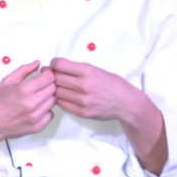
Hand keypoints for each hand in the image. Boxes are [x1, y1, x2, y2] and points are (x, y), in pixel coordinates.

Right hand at [0, 61, 55, 176]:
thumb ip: (24, 70)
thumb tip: (38, 63)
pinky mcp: (37, 126)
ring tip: (37, 97)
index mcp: (24, 90)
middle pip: (53, 88)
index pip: (49, 78)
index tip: (44, 74)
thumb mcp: (7, 81)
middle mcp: (32, 103)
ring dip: (48, 97)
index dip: (48, 73)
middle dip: (48, 84)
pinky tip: (36, 108)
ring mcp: (36, 116)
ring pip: (53, 101)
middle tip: (40, 85)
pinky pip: (50, 114)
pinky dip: (46, 110)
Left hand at [50, 57, 167, 175]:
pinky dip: (61, 100)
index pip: (60, 65)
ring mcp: (83, 100)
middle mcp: (84, 85)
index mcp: (88, 71)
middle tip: (50, 76)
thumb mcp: (97, 70)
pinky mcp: (83, 112)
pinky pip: (63, 105)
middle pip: (56, 78)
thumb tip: (57, 67)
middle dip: (51, 76)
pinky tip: (64, 96)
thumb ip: (78, 69)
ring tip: (59, 87)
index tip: (53, 65)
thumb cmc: (112, 84)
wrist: (126, 102)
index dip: (53, 64)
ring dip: (55, 89)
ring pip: (57, 92)